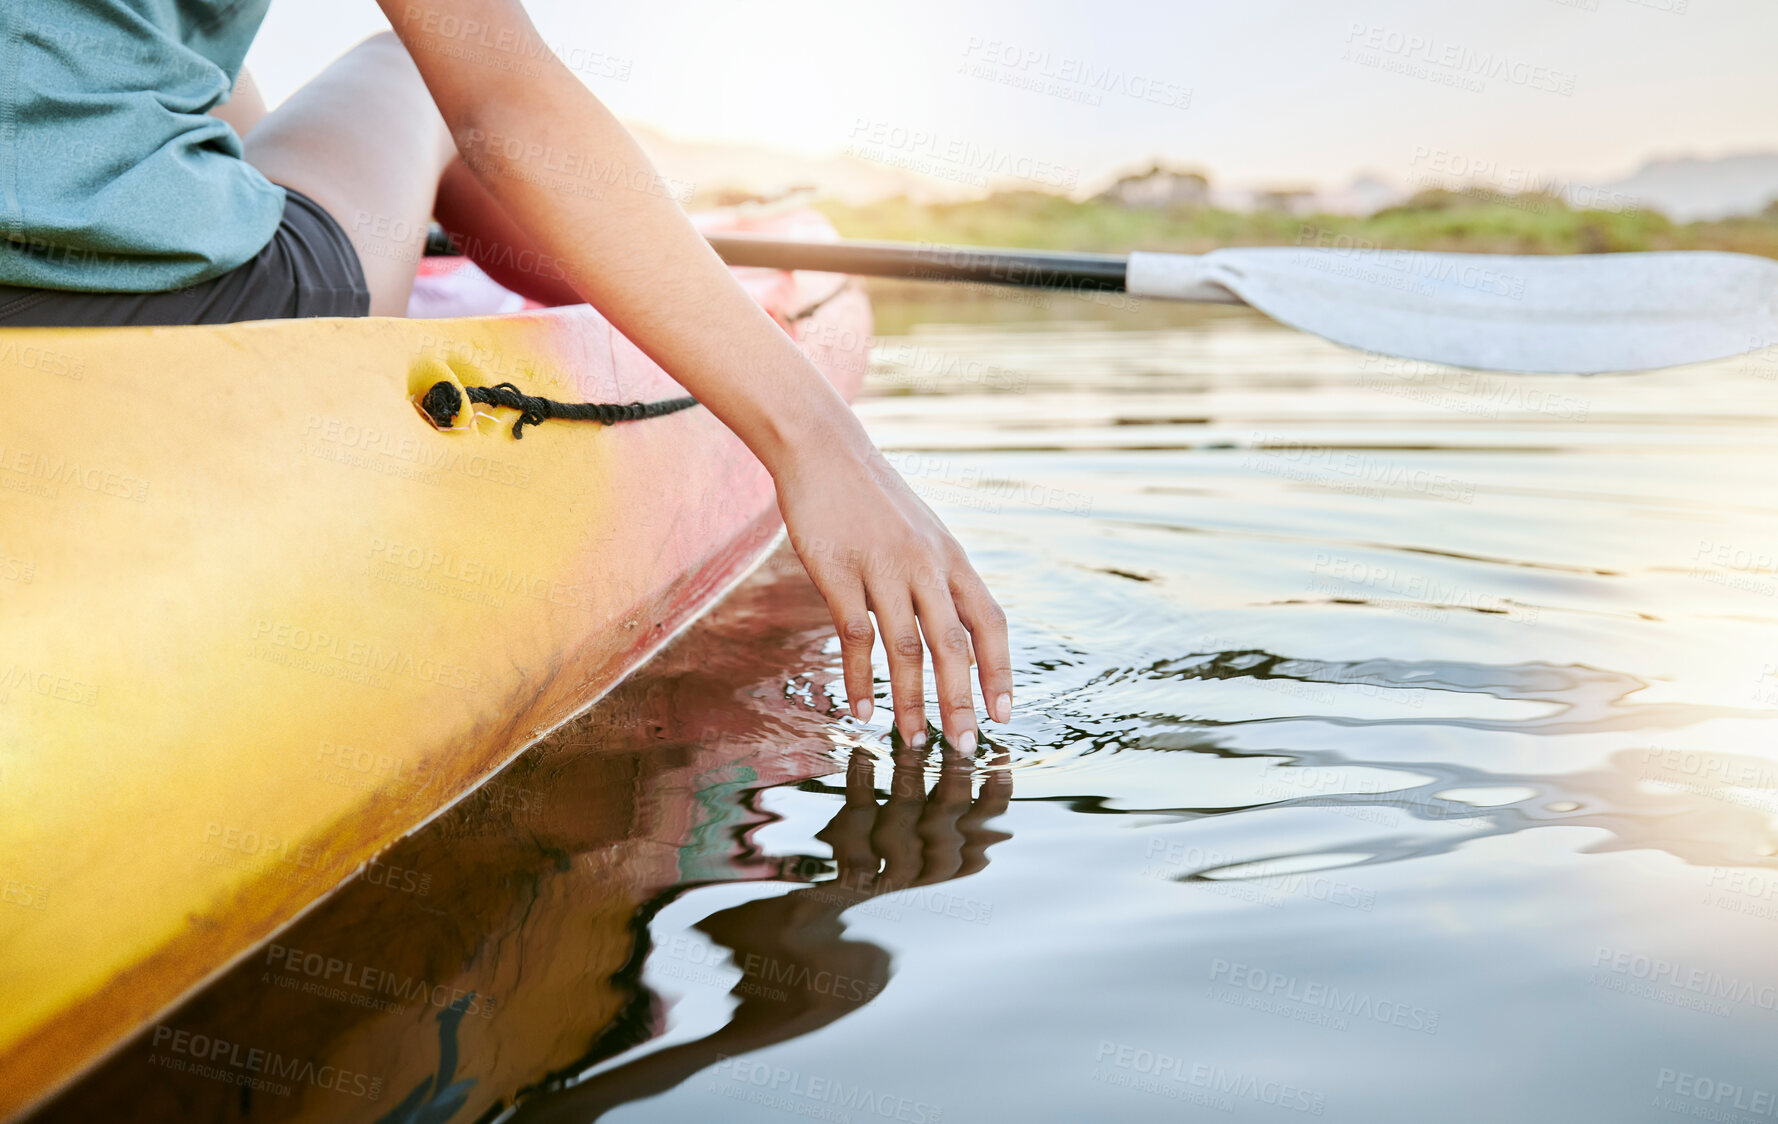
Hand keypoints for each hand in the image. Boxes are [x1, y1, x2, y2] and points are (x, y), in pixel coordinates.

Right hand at [774, 434, 1011, 751]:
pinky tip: (863, 710)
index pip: (990, 622)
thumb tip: (952, 640)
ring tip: (915, 739)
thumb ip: (937, 582)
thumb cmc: (871, 498)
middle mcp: (925, 564)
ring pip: (906, 647)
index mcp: (951, 557)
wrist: (822, 448)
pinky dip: (861, 678)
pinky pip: (856, 636)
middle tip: (964, 746)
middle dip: (962, 700)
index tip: (1003, 714)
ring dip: (912, 700)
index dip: (1000, 671)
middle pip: (953, 644)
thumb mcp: (920, 534)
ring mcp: (882, 567)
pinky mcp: (838, 572)